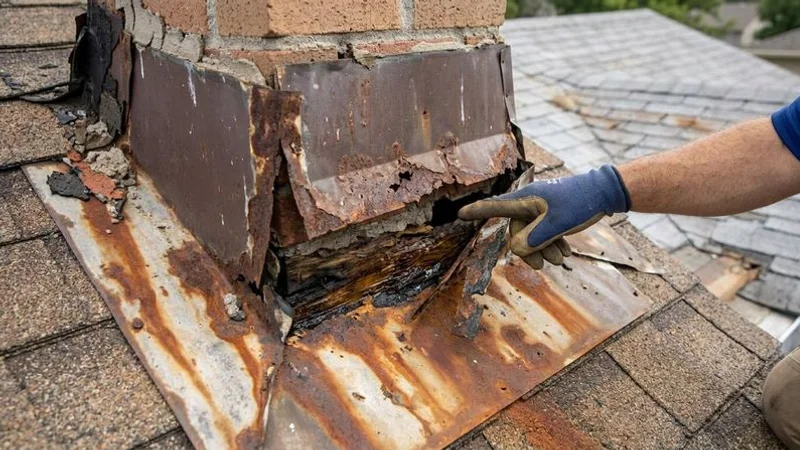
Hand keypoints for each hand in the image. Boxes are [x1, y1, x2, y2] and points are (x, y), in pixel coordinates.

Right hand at [458, 165, 630, 268]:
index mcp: (525, 199)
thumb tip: (516, 249)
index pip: (495, 206)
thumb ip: (535, 238)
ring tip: (561, 259)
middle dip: (529, 249)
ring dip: (544, 249)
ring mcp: (542, 209)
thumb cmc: (580, 203)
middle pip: (517, 231)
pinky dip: (552, 244)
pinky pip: (545, 233)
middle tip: (544, 266)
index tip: (459, 213)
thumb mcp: (557, 224)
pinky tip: (565, 252)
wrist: (605, 193)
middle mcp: (530, 203)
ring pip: (533, 234)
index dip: (477, 211)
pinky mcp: (553, 214)